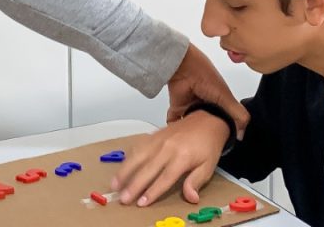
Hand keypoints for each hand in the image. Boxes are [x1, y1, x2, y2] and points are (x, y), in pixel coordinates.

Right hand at [111, 111, 230, 206]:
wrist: (208, 119)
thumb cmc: (208, 145)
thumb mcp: (208, 166)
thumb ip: (196, 182)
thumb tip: (190, 198)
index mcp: (183, 157)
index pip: (164, 178)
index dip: (152, 191)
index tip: (141, 202)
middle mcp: (168, 147)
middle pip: (147, 169)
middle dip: (133, 185)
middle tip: (123, 198)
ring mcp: (159, 139)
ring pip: (137, 156)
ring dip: (125, 171)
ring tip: (115, 184)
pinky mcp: (154, 134)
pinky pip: (138, 146)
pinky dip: (128, 157)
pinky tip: (122, 168)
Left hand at [166, 44, 249, 134]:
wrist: (184, 68)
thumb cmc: (205, 76)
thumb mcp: (227, 97)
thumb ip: (237, 114)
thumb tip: (241, 133)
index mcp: (220, 102)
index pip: (225, 121)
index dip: (226, 131)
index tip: (224, 141)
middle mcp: (206, 105)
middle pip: (208, 125)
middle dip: (208, 133)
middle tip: (207, 141)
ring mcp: (191, 107)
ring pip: (192, 125)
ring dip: (192, 131)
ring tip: (193, 139)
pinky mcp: (178, 108)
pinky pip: (175, 122)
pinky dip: (176, 127)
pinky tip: (179, 133)